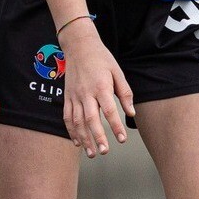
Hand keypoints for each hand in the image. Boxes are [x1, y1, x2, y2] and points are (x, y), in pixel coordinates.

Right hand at [58, 18, 134, 156]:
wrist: (78, 45)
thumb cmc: (100, 58)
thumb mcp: (117, 71)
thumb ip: (124, 93)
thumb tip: (131, 113)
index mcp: (101, 86)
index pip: (109, 111)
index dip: (115, 127)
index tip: (122, 140)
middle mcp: (86, 93)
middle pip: (91, 119)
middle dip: (97, 137)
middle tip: (104, 152)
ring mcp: (74, 95)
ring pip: (77, 121)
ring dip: (84, 139)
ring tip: (92, 153)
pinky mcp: (67, 96)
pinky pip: (67, 116)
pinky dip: (71, 131)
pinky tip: (77, 142)